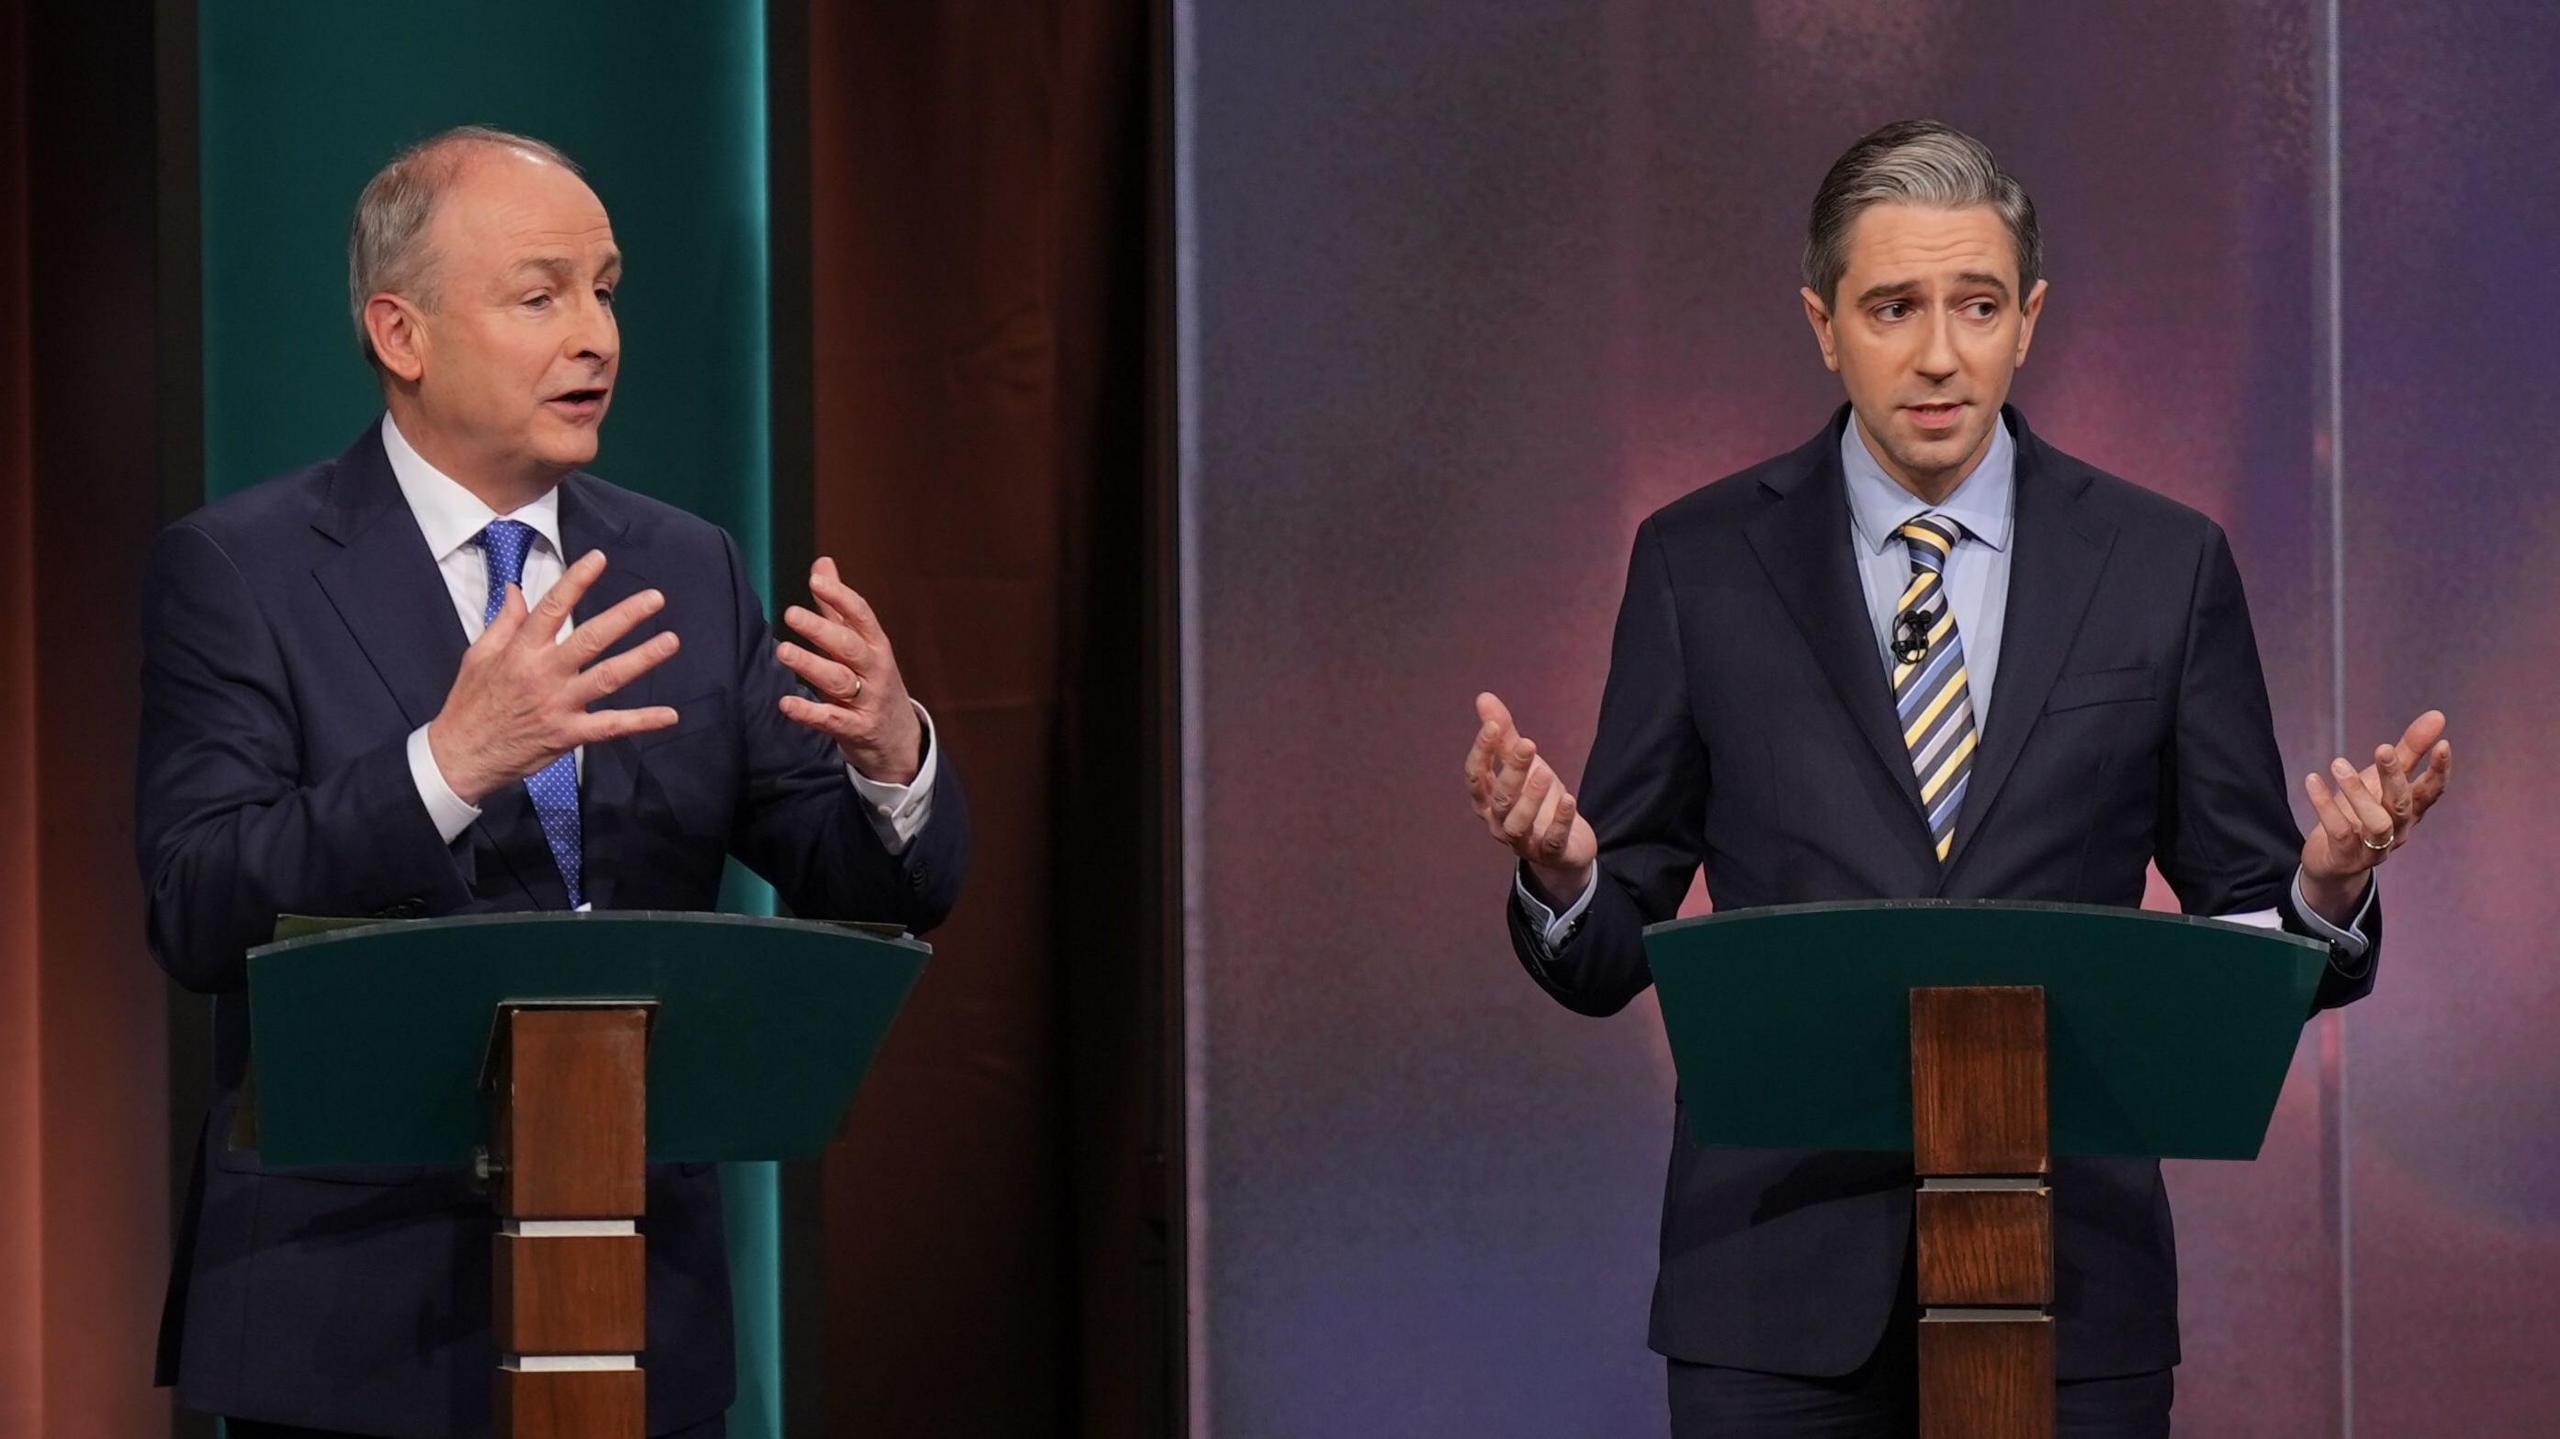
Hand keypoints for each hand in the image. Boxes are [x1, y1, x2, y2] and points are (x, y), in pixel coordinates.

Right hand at [426, 550, 681, 804]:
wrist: (460, 756)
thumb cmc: (469, 703)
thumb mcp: (477, 656)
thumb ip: (503, 622)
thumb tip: (517, 589)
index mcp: (521, 651)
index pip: (552, 608)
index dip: (577, 581)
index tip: (600, 558)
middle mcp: (544, 674)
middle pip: (591, 638)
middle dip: (625, 616)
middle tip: (655, 598)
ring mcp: (559, 704)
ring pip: (608, 677)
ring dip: (642, 658)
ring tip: (671, 641)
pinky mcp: (569, 734)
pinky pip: (611, 726)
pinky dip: (641, 721)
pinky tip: (670, 715)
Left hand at [776, 556, 923, 782]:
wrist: (898, 740)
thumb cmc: (872, 682)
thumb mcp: (861, 644)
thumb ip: (837, 606)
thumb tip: (822, 563)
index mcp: (876, 645)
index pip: (862, 615)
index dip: (840, 596)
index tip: (815, 580)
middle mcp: (875, 670)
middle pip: (849, 646)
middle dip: (822, 629)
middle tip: (791, 614)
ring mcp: (868, 701)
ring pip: (839, 680)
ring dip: (811, 665)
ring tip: (783, 652)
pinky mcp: (857, 729)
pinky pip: (832, 720)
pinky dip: (809, 713)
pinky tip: (786, 703)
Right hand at [1464, 692, 1596, 904]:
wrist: (1565, 843)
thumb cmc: (1537, 799)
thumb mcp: (1523, 766)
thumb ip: (1504, 736)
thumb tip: (1483, 697)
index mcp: (1487, 800)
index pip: (1476, 776)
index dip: (1481, 752)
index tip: (1492, 725)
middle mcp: (1498, 822)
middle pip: (1499, 798)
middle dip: (1511, 771)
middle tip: (1529, 744)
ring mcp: (1523, 841)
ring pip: (1518, 823)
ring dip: (1530, 798)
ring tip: (1545, 772)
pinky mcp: (1550, 854)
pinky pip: (1551, 842)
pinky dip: (1560, 821)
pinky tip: (1569, 799)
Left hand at [2299, 708, 2453, 925]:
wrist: (2333, 863)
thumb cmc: (2362, 814)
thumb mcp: (2383, 781)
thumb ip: (2409, 751)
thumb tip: (2438, 715)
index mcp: (2410, 811)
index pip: (2432, 792)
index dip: (2439, 771)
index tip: (2443, 744)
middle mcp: (2397, 831)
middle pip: (2402, 805)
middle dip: (2394, 776)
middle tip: (2381, 748)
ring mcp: (2373, 848)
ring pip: (2376, 823)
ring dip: (2357, 792)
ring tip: (2337, 763)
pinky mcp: (2346, 857)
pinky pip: (2338, 831)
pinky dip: (2325, 805)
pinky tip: (2312, 780)